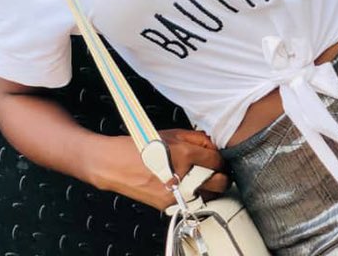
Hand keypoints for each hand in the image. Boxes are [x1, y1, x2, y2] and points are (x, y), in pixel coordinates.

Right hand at [94, 129, 228, 210]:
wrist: (115, 165)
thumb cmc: (139, 145)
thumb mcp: (170, 133)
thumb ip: (195, 138)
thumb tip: (212, 143)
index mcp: (184, 154)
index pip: (216, 160)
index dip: (221, 158)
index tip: (220, 157)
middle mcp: (182, 175)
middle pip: (219, 182)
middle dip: (222, 175)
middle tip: (219, 170)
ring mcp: (176, 193)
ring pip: (208, 196)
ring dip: (211, 188)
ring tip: (207, 179)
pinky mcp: (168, 205)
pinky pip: (191, 202)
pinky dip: (195, 195)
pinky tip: (191, 187)